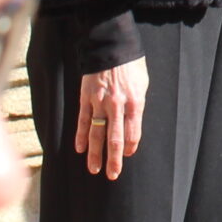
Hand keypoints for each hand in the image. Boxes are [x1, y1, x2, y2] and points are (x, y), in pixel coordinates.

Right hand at [76, 57, 148, 179]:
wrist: (112, 46)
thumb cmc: (131, 65)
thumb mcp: (142, 83)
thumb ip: (137, 104)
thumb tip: (132, 124)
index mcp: (135, 102)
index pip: (132, 133)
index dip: (130, 148)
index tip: (127, 156)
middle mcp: (117, 105)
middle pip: (115, 139)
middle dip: (114, 159)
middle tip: (112, 175)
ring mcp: (100, 103)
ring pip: (96, 133)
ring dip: (95, 153)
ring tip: (94, 169)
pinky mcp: (86, 98)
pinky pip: (82, 120)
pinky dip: (81, 136)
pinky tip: (79, 149)